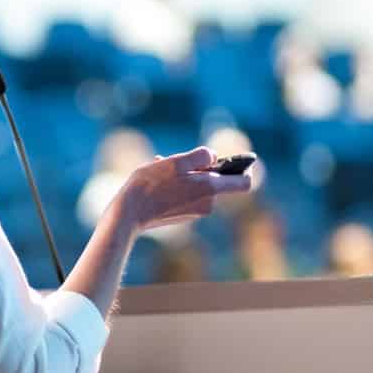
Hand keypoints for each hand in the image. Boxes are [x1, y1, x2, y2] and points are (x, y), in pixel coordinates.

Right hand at [111, 147, 252, 236]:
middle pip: (217, 181)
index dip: (243, 169)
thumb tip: (212, 157)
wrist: (129, 213)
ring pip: (200, 186)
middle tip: (179, 163)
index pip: (244, 183)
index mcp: (210, 190)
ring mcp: (195, 212)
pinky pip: (188, 195)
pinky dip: (179, 185)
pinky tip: (159, 181)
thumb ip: (200, 156)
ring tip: (163, 169)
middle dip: (202, 168)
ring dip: (186, 175)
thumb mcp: (175, 162)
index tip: (236, 161)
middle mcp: (207, 205)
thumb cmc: (151, 184)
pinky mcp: (183, 216)